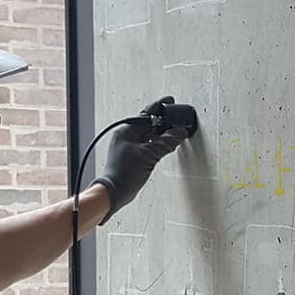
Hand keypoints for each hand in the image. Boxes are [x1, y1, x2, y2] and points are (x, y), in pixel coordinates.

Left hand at [93, 96, 191, 221]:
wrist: (115, 192)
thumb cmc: (124, 174)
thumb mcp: (149, 155)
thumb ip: (166, 142)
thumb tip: (179, 132)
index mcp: (127, 130)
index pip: (148, 113)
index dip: (161, 106)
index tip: (171, 101)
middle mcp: (126, 135)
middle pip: (149, 123)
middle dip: (164, 122)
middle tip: (177, 121)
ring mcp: (128, 146)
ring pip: (149, 135)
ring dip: (162, 134)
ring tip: (175, 134)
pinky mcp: (131, 156)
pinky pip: (147, 144)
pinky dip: (157, 144)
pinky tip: (165, 146)